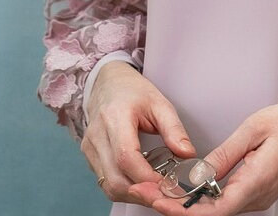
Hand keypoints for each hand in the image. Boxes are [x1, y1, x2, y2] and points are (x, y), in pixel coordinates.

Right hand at [81, 61, 196, 207]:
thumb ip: (174, 129)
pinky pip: (106, 182)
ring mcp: (90, 148)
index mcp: (115, 117)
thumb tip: (188, 155)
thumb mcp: (159, 102)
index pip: (126, 157)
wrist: (107, 82)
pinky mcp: (89, 157)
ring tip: (156, 191)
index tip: (168, 186)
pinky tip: (141, 183)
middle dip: (142, 193)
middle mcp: (98, 135)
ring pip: (109, 186)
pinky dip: (125, 188)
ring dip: (134, 195)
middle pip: (115, 179)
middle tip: (166, 195)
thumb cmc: (132, 90)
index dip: (147, 178)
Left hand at [149, 101, 277, 214]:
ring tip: (161, 190)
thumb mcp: (255, 127)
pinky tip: (188, 187)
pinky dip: (205, 198)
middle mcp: (258, 197)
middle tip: (149, 193)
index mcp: (258, 181)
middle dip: (179, 208)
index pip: (215, 210)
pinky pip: (228, 201)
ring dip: (190, 205)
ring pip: (219, 210)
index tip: (160, 203)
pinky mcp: (259, 192)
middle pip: (213, 215)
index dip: (185, 211)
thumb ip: (226, 154)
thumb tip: (197, 175)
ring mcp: (260, 197)